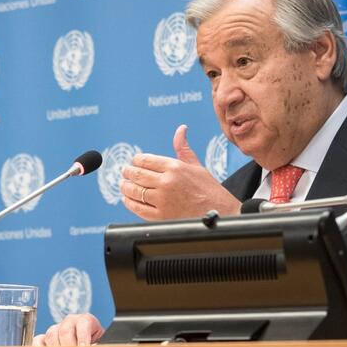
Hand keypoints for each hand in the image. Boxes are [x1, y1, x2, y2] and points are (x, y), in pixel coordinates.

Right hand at [34, 313, 103, 345]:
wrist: (90, 342)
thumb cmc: (95, 343)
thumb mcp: (100, 342)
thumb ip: (95, 345)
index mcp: (85, 320)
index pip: (83, 325)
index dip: (83, 338)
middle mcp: (70, 321)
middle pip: (65, 331)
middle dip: (68, 346)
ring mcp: (56, 327)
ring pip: (51, 335)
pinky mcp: (46, 336)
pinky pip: (38, 339)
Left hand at [121, 125, 241, 220]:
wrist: (222, 213)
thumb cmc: (209, 190)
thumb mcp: (197, 165)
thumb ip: (183, 148)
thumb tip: (181, 129)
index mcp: (174, 167)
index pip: (144, 160)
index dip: (135, 161)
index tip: (134, 163)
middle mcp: (167, 182)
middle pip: (136, 174)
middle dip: (127, 173)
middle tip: (125, 173)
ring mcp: (163, 200)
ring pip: (134, 190)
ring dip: (125, 187)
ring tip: (124, 185)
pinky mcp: (161, 216)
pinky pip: (137, 208)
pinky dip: (129, 202)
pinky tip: (128, 199)